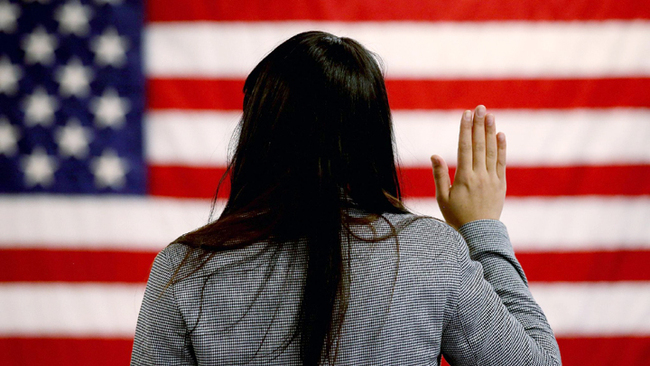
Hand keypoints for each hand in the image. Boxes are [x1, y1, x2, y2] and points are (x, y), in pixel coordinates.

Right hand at [430, 105, 506, 228]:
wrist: (479, 234)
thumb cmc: (456, 217)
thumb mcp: (443, 198)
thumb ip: (440, 175)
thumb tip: (435, 155)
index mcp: (464, 178)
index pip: (464, 148)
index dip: (465, 129)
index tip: (466, 114)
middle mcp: (479, 176)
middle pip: (479, 145)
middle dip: (479, 125)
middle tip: (480, 108)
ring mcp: (492, 179)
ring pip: (491, 151)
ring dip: (490, 132)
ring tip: (490, 116)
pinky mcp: (501, 184)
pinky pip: (501, 163)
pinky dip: (501, 148)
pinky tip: (501, 135)